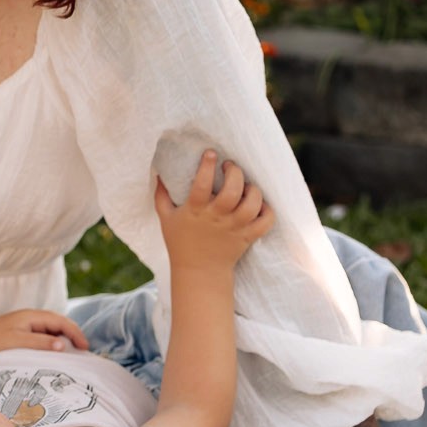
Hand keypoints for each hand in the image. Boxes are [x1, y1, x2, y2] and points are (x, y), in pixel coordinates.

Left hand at [0, 308, 88, 357]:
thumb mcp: (18, 342)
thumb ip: (40, 342)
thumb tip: (63, 344)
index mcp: (30, 316)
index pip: (60, 320)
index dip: (75, 332)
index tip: (85, 348)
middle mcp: (28, 319)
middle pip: (57, 324)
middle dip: (72, 335)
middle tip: (83, 352)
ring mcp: (24, 327)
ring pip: (50, 331)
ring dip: (62, 341)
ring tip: (73, 356)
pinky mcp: (19, 336)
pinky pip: (41, 338)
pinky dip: (51, 345)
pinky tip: (54, 356)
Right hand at [156, 149, 273, 266]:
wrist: (199, 272)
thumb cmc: (181, 242)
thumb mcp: (166, 218)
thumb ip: (161, 195)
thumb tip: (158, 173)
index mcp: (195, 211)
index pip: (202, 185)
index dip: (208, 166)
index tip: (211, 153)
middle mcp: (217, 218)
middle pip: (232, 192)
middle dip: (235, 173)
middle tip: (230, 166)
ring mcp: (234, 229)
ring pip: (252, 205)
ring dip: (253, 190)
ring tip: (247, 185)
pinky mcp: (247, 237)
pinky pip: (265, 222)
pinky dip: (267, 211)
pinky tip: (259, 204)